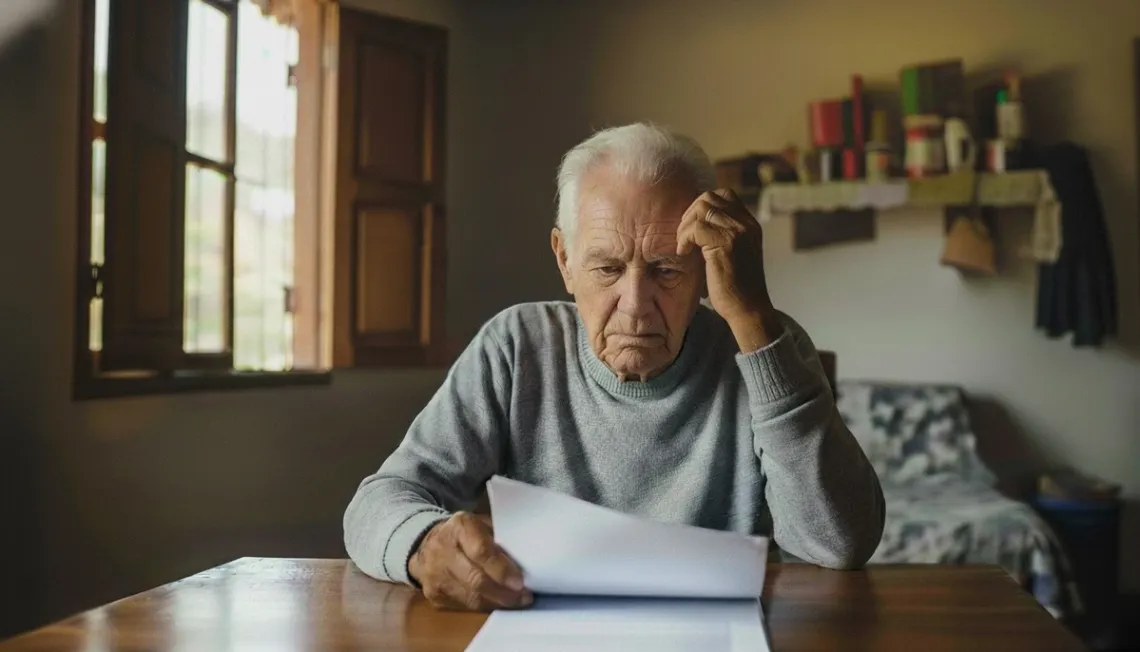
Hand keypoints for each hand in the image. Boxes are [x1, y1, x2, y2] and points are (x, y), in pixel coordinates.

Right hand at [408, 512, 532, 610]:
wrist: (426, 543)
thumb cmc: (465, 533)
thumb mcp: (482, 524)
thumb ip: (499, 540)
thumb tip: (525, 563)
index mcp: (459, 527)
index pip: (481, 552)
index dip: (502, 570)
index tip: (520, 582)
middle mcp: (442, 550)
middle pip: (475, 580)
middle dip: (503, 592)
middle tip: (523, 596)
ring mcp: (434, 575)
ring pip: (470, 598)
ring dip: (497, 603)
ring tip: (516, 601)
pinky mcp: (433, 595)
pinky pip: (463, 607)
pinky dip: (484, 607)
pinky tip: (497, 603)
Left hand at [676, 189, 781, 349]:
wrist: (749, 310)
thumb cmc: (736, 288)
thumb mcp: (733, 254)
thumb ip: (721, 236)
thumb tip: (696, 224)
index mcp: (750, 224)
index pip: (723, 195)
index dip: (702, 206)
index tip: (692, 227)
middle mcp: (746, 224)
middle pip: (709, 197)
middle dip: (690, 214)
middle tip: (684, 237)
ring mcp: (738, 232)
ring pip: (701, 208)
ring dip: (685, 225)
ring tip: (683, 245)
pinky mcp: (726, 244)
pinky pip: (696, 227)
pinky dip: (684, 238)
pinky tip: (684, 253)